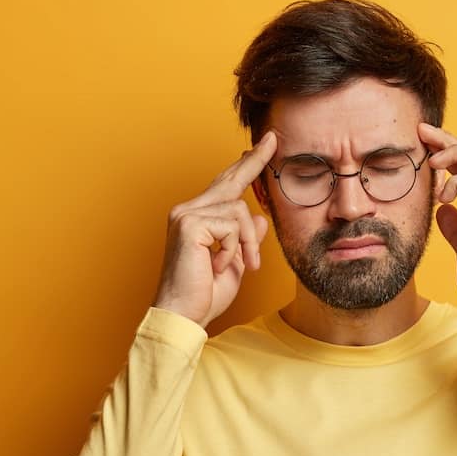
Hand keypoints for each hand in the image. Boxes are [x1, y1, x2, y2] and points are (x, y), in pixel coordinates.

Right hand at [152, 131, 276, 327]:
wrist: (183, 315)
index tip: (263, 146)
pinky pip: (232, 227)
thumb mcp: (235, 263)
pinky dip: (234, 250)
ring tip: (244, 265)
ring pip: (240, 210)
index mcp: (196, 218)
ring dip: (248, 242)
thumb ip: (245, 238)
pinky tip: (218, 266)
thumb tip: (260, 217)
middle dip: (254, 161)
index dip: (246, 166)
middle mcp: (187, 210)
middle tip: (273, 139)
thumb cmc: (204, 295)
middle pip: (230, 180)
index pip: (225, 185)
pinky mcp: (189, 224)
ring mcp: (186, 215)